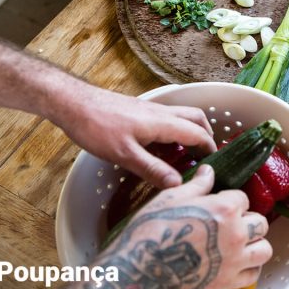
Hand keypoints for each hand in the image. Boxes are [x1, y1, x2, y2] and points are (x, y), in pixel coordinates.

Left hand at [50, 89, 215, 188]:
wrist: (74, 103)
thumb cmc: (97, 127)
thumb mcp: (125, 155)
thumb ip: (152, 169)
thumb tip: (178, 185)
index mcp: (163, 122)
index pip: (198, 134)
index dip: (209, 149)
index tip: (214, 166)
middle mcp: (161, 112)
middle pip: (196, 118)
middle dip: (205, 135)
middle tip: (204, 158)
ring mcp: (150, 110)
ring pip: (181, 116)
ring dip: (190, 132)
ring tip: (184, 156)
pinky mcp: (139, 111)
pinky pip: (166, 119)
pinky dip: (173, 132)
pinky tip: (160, 148)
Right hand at [92, 166, 271, 288]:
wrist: (138, 269)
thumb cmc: (152, 229)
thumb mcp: (172, 198)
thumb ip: (197, 184)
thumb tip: (209, 170)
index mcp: (225, 208)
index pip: (243, 199)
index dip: (231, 201)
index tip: (219, 206)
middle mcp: (237, 233)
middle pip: (260, 222)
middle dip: (247, 221)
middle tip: (231, 225)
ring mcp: (235, 259)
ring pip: (264, 248)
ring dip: (255, 244)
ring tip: (241, 244)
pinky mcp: (229, 282)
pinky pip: (254, 274)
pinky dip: (250, 268)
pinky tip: (238, 263)